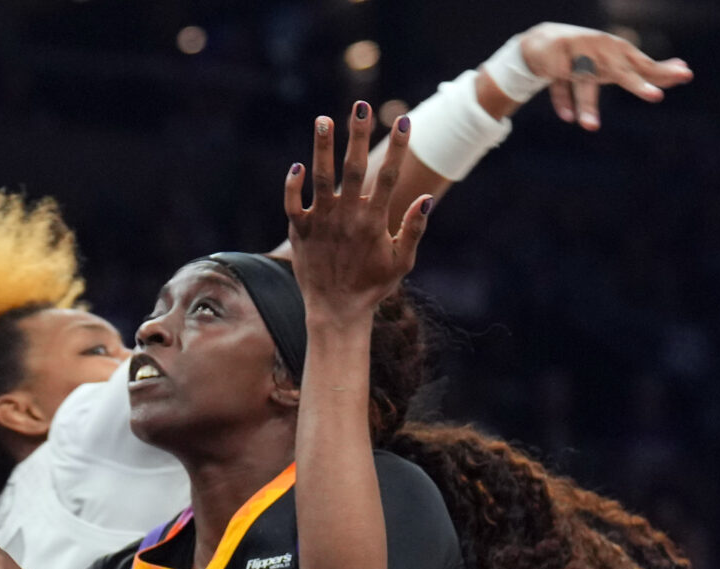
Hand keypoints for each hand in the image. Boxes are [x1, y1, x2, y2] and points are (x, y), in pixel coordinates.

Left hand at [288, 105, 433, 320]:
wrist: (335, 313)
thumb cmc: (371, 288)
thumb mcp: (401, 263)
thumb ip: (413, 230)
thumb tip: (426, 199)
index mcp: (373, 222)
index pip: (388, 177)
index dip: (397, 148)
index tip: (403, 121)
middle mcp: (347, 217)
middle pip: (353, 167)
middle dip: (358, 135)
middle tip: (360, 105)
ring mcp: (321, 223)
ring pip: (321, 178)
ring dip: (322, 148)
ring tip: (323, 120)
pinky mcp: (300, 231)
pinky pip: (293, 204)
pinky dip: (293, 186)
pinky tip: (297, 166)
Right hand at [511, 23, 692, 128]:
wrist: (544, 43)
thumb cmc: (589, 58)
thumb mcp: (617, 65)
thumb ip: (645, 71)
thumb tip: (684, 71)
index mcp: (619, 53)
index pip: (644, 65)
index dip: (663, 72)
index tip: (685, 76)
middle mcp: (601, 52)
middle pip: (621, 72)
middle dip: (638, 85)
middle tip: (657, 97)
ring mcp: (577, 55)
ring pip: (585, 83)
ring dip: (587, 106)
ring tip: (591, 127)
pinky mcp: (555, 59)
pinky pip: (560, 86)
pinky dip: (563, 103)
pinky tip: (568, 118)